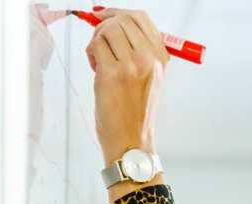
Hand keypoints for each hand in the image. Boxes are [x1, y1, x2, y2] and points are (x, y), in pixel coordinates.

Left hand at [86, 8, 167, 165]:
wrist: (132, 143)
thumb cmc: (136, 115)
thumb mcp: (148, 80)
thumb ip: (138, 52)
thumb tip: (113, 23)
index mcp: (160, 60)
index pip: (141, 18)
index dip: (119, 13)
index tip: (105, 16)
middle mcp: (149, 61)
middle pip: (122, 19)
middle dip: (104, 25)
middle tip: (99, 42)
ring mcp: (131, 67)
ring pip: (107, 30)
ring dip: (96, 40)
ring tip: (99, 60)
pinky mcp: (112, 75)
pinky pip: (95, 46)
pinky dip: (91, 52)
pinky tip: (95, 67)